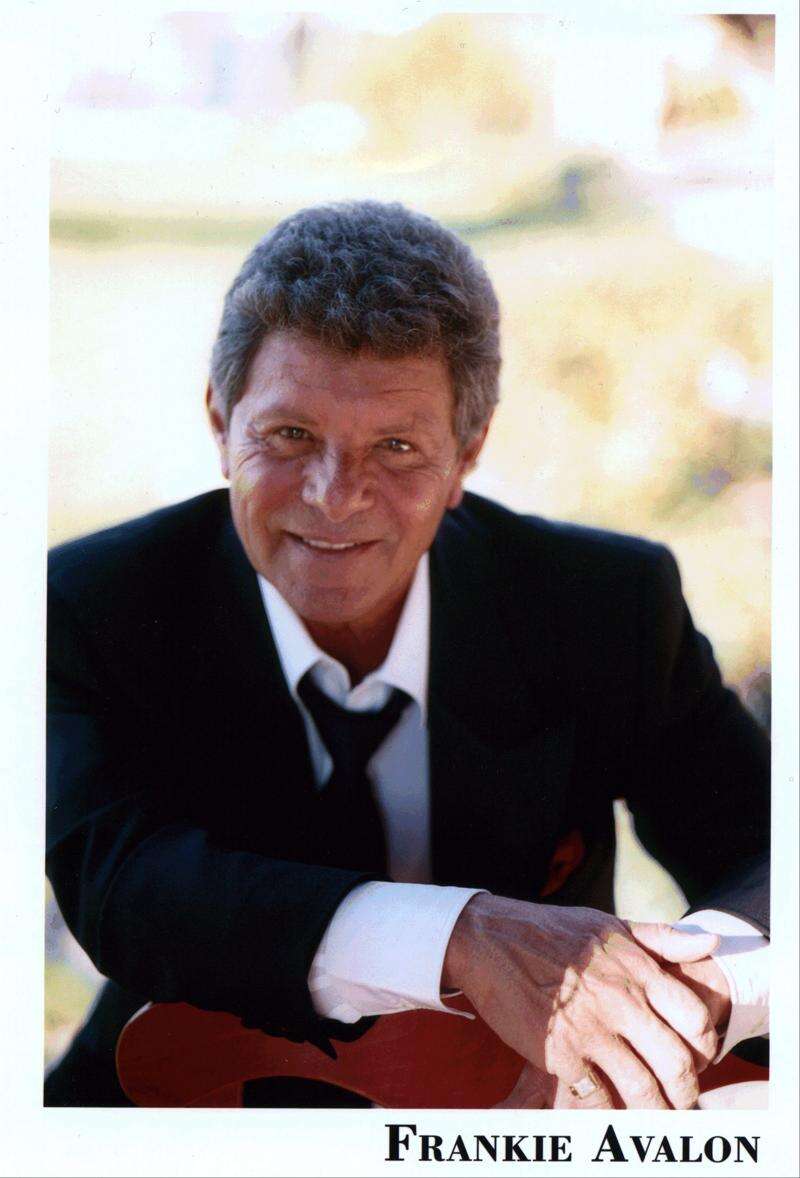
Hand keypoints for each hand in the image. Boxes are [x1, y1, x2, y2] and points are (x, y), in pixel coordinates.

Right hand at [443, 894, 720, 1108]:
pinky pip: (598, 1099)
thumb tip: (710, 943)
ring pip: (642, 1088)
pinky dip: (608, 1113)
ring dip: (652, 1111)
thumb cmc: (550, 931)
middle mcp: (621, 1000)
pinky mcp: (560, 1054)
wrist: (489, 939)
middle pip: (676, 1063)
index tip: (694, 1059)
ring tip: (649, 1116)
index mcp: (638, 969)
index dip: (703, 1047)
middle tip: (679, 1101)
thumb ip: (660, 938)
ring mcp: (591, 1029)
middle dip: (684, 1092)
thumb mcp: (608, 925)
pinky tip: (606, 1110)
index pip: (694, 1019)